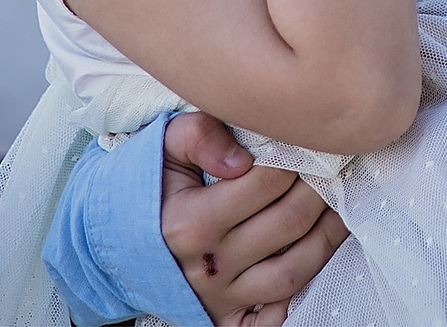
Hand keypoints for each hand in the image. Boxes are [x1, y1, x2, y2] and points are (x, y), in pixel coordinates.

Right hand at [160, 112, 347, 326]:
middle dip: (320, 187)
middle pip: (288, 222)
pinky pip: (274, 314)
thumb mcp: (161, 148)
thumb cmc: (144, 190)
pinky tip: (317, 256)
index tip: (309, 140)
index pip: (267, 181)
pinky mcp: (226, 318)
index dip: (297, 155)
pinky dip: (302, 291)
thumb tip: (242, 158)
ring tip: (336, 205)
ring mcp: (220, 296)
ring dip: (326, 236)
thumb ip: (200, 136)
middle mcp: (208, 264)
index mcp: (191, 221)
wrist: (109, 244)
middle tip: (333, 165)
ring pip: (294, 270)